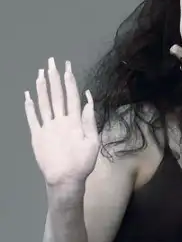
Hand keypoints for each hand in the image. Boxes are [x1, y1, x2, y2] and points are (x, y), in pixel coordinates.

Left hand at [24, 57, 99, 185]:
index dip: (69, 80)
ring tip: (41, 73)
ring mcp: (46, 127)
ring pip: (43, 103)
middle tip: (51, 62)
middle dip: (54, 77)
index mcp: (74, 121)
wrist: (64, 179)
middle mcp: (59, 120)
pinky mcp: (36, 135)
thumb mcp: (94, 141)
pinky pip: (32, 117)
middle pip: (56, 95)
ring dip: (42, 87)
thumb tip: (88, 99)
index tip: (67, 67)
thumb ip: (90, 120)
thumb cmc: (82, 162)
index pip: (71, 96)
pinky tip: (27, 94)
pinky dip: (29, 105)